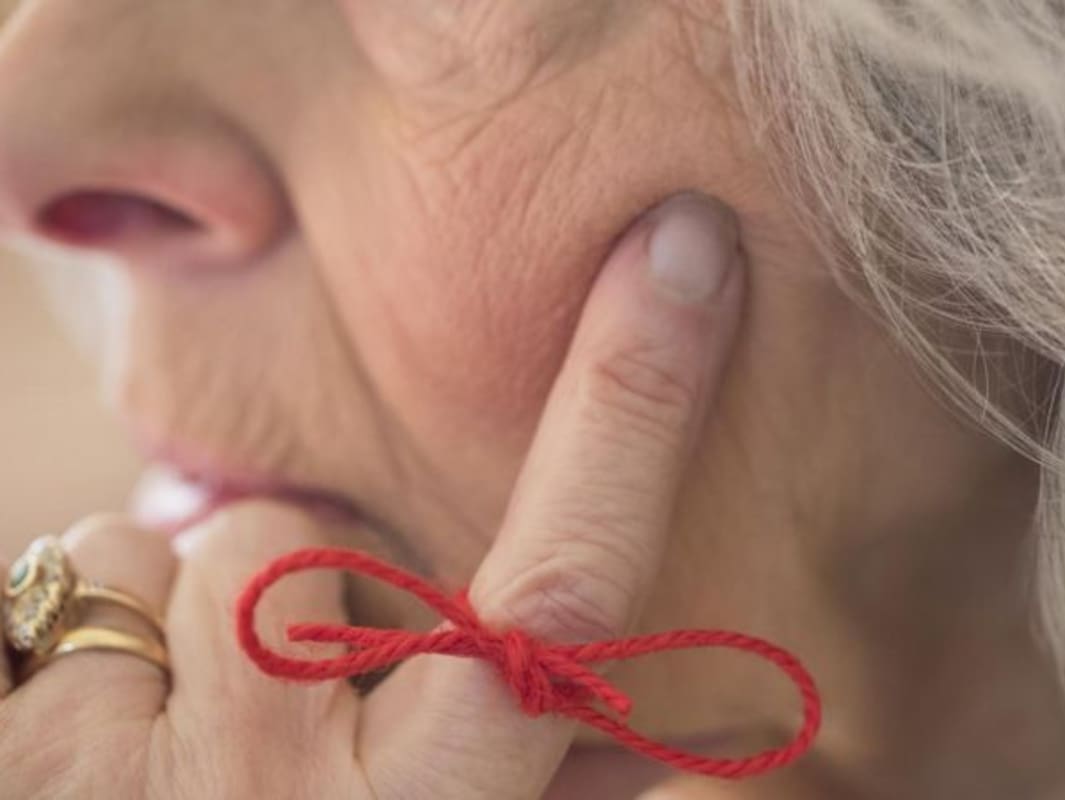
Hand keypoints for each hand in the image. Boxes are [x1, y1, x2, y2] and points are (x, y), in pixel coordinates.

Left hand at [0, 192, 743, 798]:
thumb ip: (563, 790)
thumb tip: (699, 732)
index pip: (569, 584)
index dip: (638, 402)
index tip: (685, 246)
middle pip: (307, 536)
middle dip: (291, 575)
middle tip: (267, 706)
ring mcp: (144, 781)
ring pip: (183, 542)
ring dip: (184, 623)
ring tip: (177, 759)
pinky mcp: (25, 751)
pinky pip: (81, 565)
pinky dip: (90, 636)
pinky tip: (104, 747)